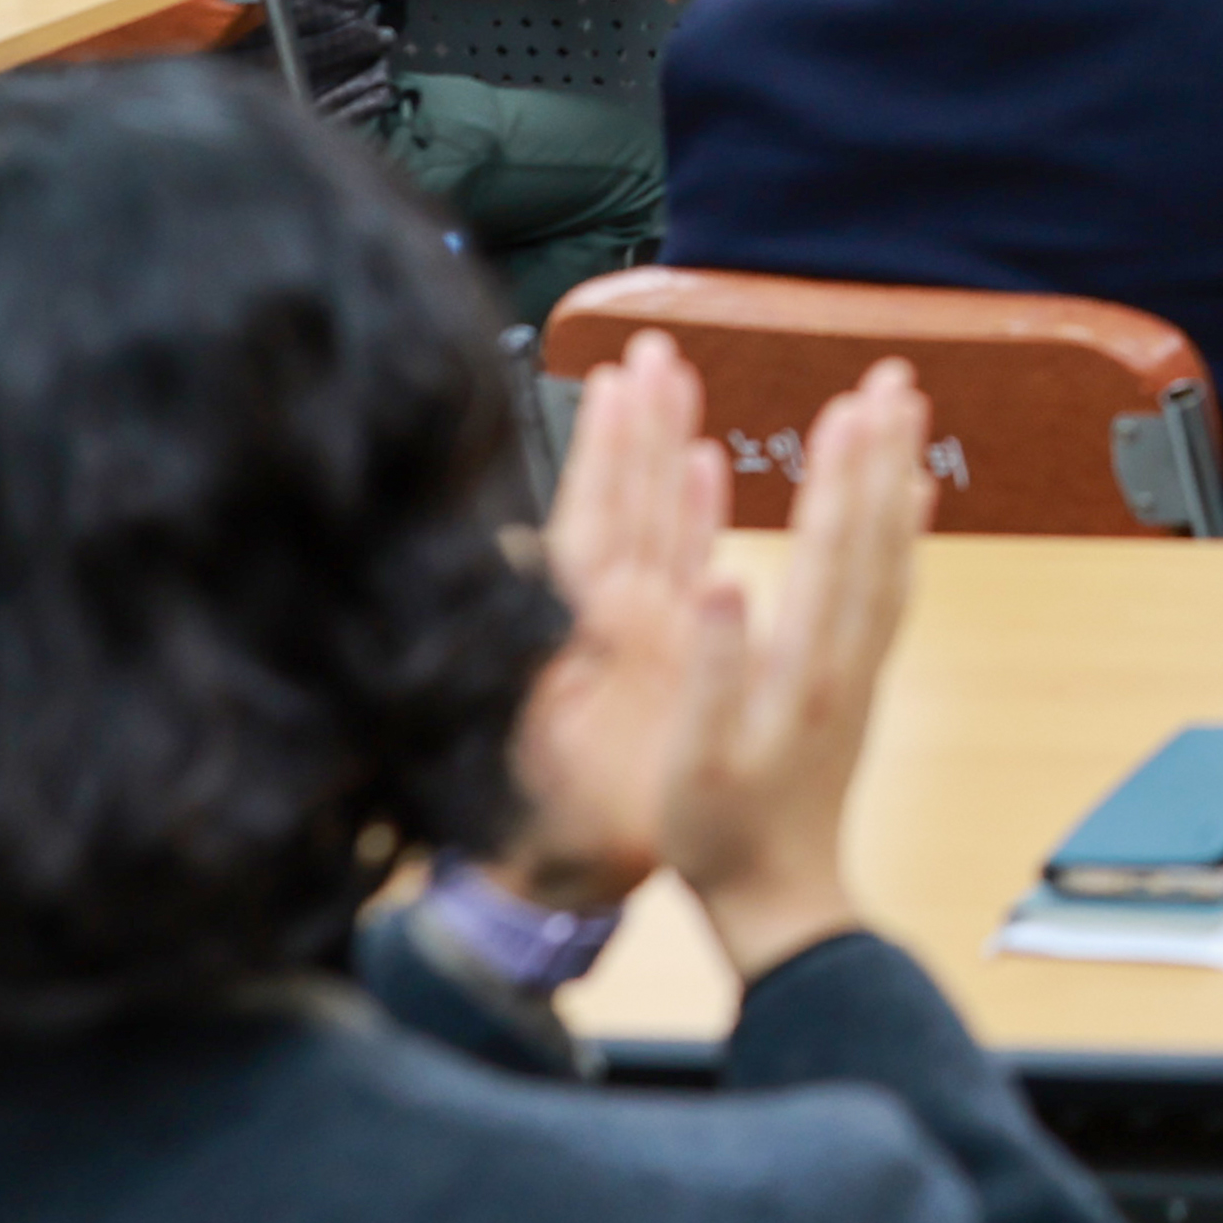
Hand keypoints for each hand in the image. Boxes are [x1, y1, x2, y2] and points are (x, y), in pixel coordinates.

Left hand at [497, 335, 734, 914]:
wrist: (565, 876)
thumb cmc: (555, 824)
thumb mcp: (532, 755)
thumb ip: (528, 675)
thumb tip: (512, 582)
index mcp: (584, 632)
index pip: (597, 520)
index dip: (608, 452)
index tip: (618, 379)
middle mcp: (610, 617)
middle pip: (625, 500)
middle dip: (638, 422)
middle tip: (652, 346)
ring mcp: (639, 629)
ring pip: (653, 519)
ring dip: (662, 445)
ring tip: (671, 372)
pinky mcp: (664, 651)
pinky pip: (681, 562)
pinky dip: (693, 511)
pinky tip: (710, 466)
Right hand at [657, 356, 926, 980]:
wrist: (780, 902)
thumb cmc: (723, 837)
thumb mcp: (695, 763)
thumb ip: (710, 673)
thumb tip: (720, 582)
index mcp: (806, 670)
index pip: (833, 552)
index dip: (842, 476)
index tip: (850, 406)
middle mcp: (849, 659)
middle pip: (877, 538)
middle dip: (884, 454)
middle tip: (896, 380)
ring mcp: (863, 667)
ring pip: (894, 555)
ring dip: (899, 479)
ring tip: (908, 414)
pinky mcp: (863, 679)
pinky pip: (896, 588)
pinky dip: (906, 533)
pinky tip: (910, 497)